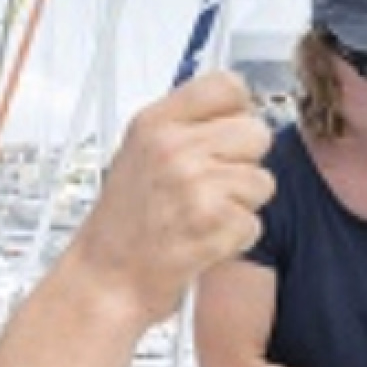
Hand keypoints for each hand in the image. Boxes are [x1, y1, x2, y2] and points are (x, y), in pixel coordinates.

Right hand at [70, 71, 274, 325]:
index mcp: (154, 122)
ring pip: (262, 181)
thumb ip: (183, 128)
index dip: (239, 110)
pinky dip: (235, 239)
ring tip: (202, 217)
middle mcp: (174, 147)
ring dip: (241, 206)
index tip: (228, 132)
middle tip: (213, 187)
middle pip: (256, 133)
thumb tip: (238, 112)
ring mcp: (195, 183)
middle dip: (244, 163)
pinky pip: (255, 222)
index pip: (227, 85)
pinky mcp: (214, 222)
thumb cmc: (122, 225)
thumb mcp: (138, 155)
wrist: (104, 280)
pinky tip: (202, 241)